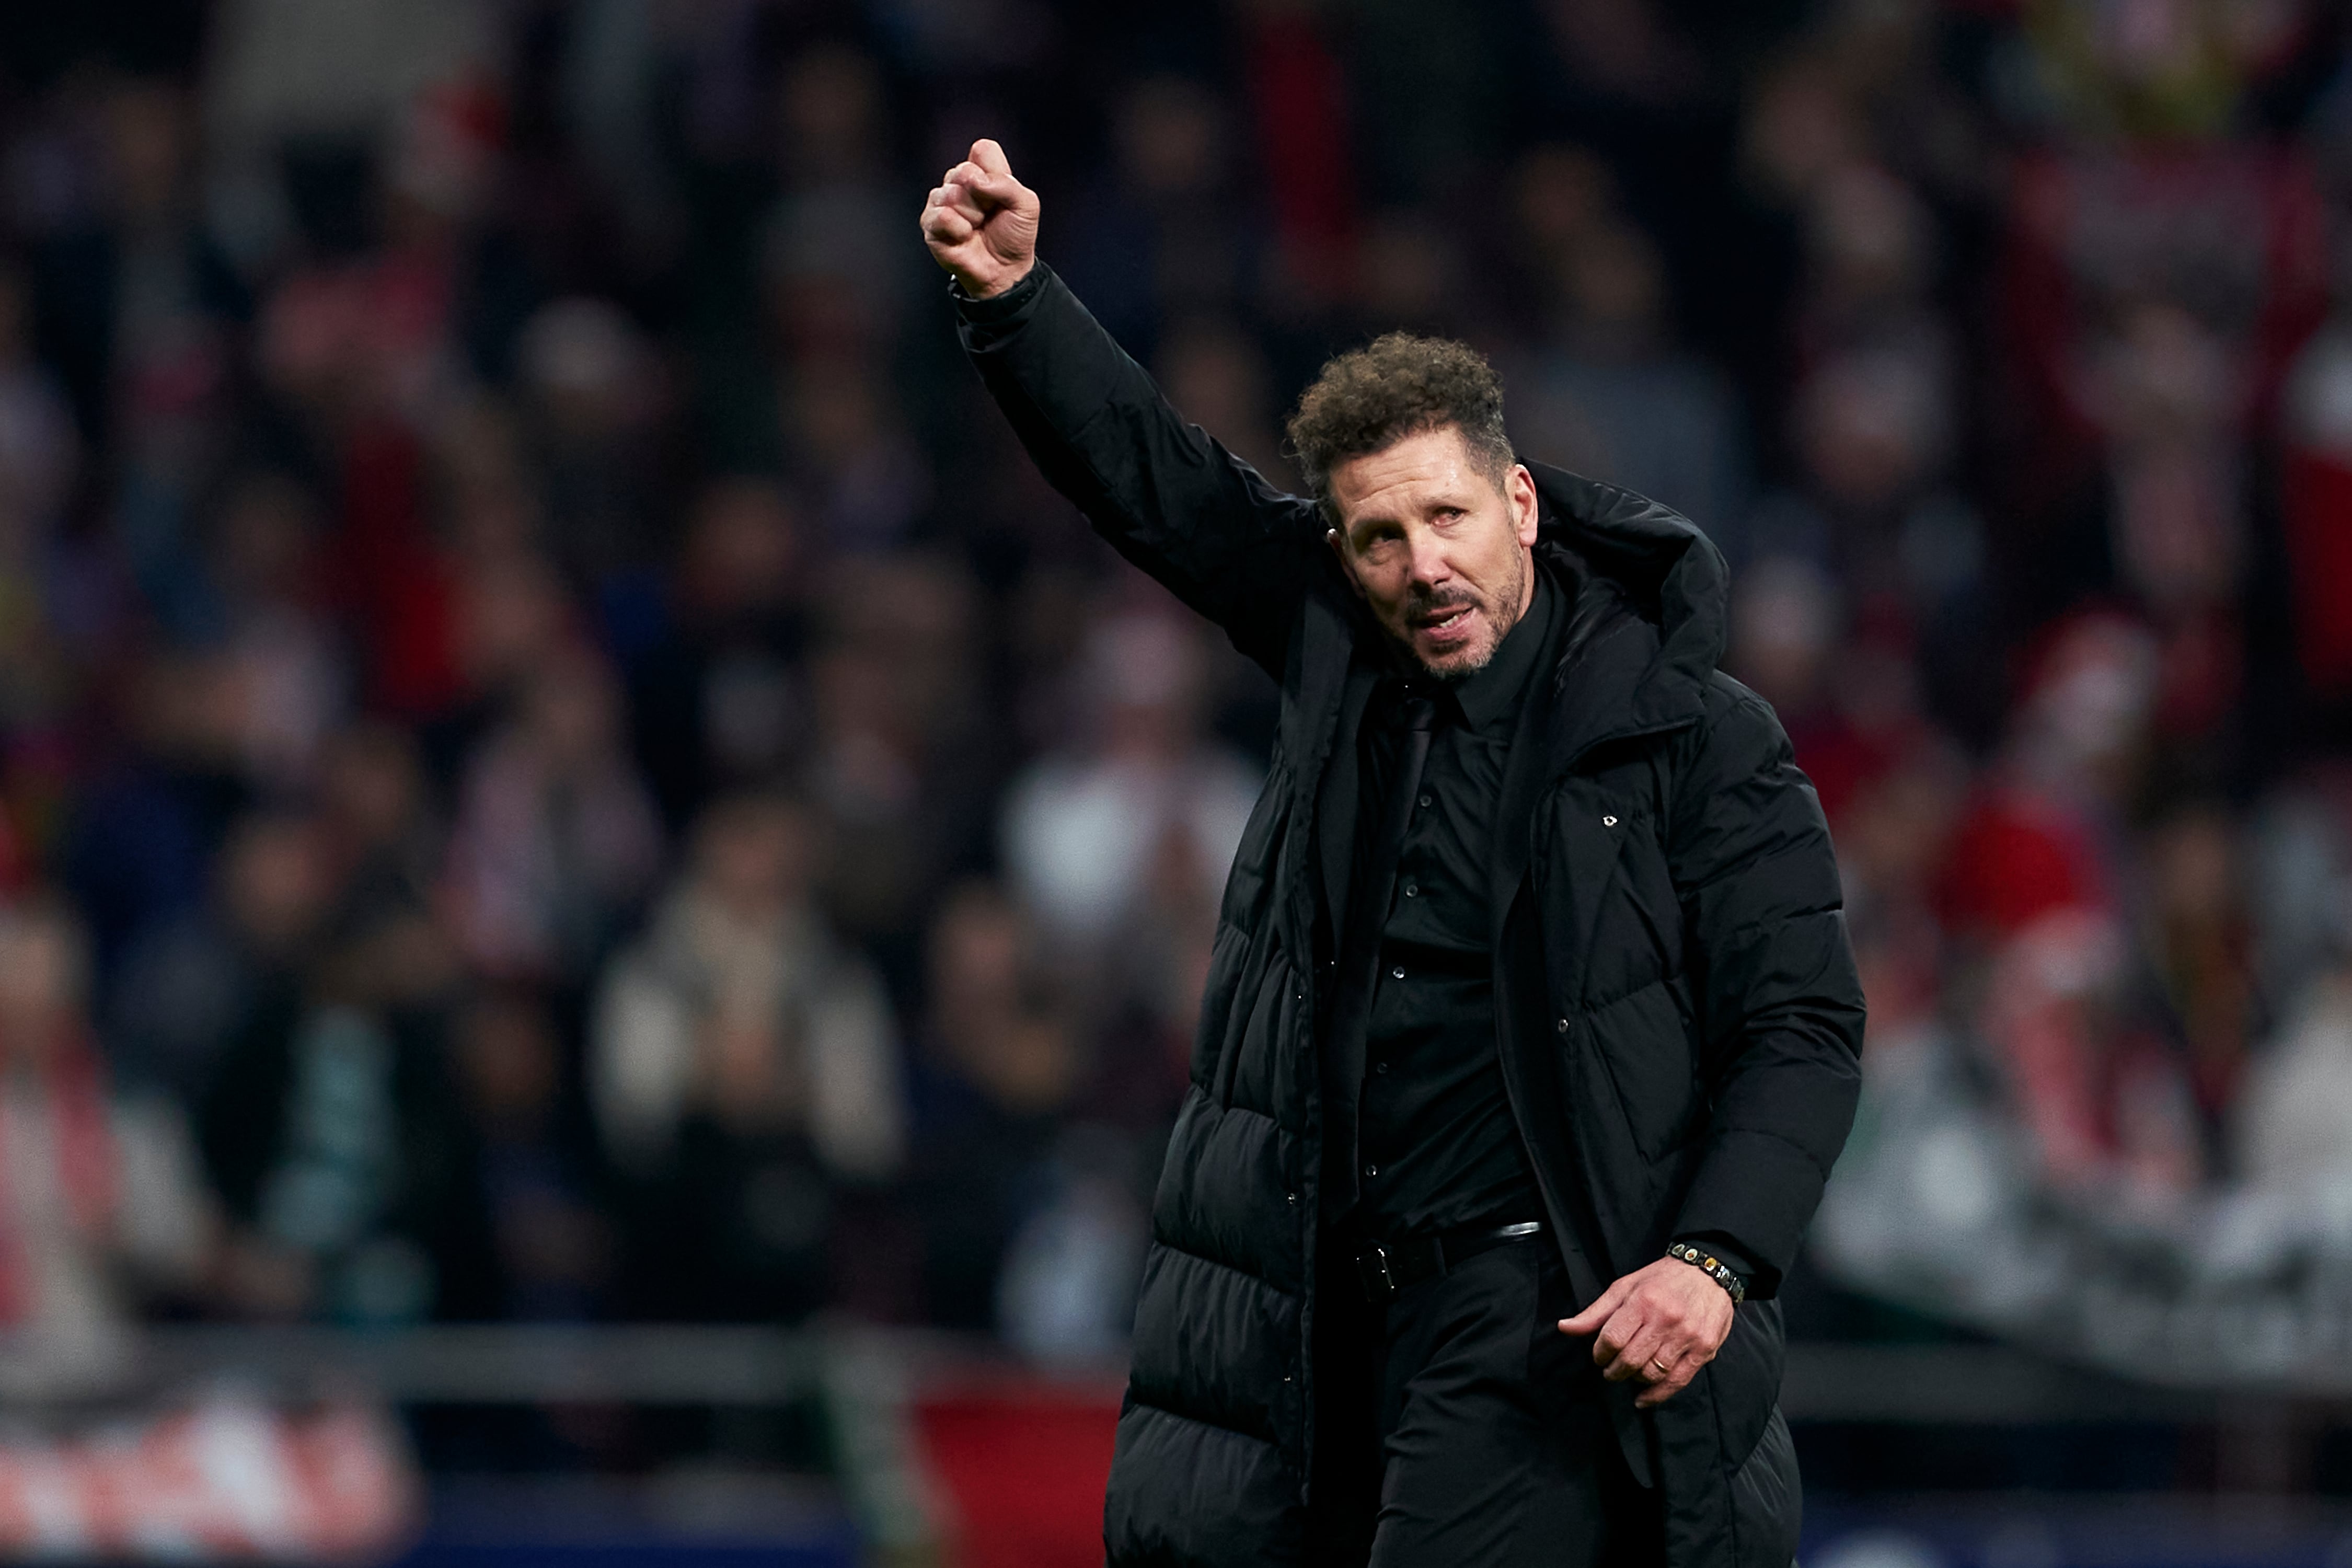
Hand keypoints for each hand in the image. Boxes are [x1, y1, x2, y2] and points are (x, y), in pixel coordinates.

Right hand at [920, 137, 1038, 298]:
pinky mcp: (930, 223)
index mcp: (982, 172)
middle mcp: (958, 182)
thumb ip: (1007, 184)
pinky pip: (941, 215)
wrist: (1005, 270)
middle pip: (964, 171)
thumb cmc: (1014, 236)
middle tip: (988, 215)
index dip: (994, 172)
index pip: (982, 150)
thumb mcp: (1026, 205)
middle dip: (983, 198)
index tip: (1001, 195)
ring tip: (977, 227)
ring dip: (972, 216)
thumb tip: (975, 180)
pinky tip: (964, 237)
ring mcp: (941, 201)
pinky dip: (958, 229)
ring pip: (952, 193)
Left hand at [1558, 1256, 1733, 1408]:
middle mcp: (1666, 1319)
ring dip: (1634, 1379)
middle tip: (1610, 1371)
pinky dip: (1656, 1395)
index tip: (1599, 1356)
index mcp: (1643, 1301)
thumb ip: (1596, 1312)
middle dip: (1614, 1371)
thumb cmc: (1661, 1279)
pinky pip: (1677, 1382)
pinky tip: (1643, 1399)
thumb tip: (1564, 1328)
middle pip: (1631, 1360)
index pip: (1612, 1339)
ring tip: (1630, 1373)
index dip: (1600, 1353)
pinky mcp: (1704, 1350)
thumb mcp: (1625, 1287)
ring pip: (1652, 1373)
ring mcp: (1687, 1336)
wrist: (1709, 1271)